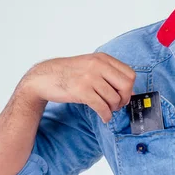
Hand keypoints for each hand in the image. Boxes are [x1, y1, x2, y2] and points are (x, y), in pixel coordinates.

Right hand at [19, 53, 135, 122]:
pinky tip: (103, 117)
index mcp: (102, 58)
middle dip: (124, 99)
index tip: (123, 95)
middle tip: (117, 105)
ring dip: (113, 109)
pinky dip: (106, 115)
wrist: (44, 77)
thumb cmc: (68, 73)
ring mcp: (89, 77)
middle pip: (126, 85)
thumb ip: (109, 74)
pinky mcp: (81, 91)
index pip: (130, 73)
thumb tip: (131, 91)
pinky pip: (102, 107)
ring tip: (107, 110)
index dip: (129, 88)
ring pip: (114, 98)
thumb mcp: (91, 66)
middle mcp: (98, 65)